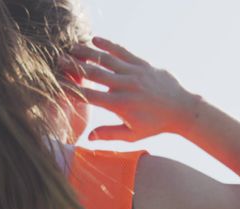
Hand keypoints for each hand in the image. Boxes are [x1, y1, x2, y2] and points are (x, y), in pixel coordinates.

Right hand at [70, 37, 199, 141]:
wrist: (181, 109)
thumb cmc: (155, 125)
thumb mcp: (132, 135)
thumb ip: (109, 134)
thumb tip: (89, 138)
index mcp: (119, 104)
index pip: (89, 95)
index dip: (71, 89)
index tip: (58, 83)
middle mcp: (125, 86)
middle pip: (93, 73)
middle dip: (74, 66)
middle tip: (59, 60)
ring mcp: (134, 72)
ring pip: (106, 59)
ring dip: (87, 52)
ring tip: (72, 48)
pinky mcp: (143, 64)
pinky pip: (122, 52)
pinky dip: (108, 45)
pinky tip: (95, 40)